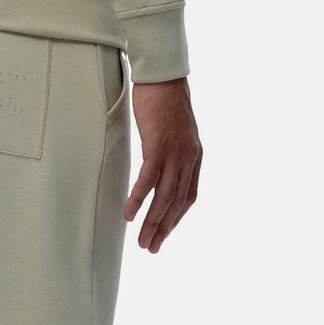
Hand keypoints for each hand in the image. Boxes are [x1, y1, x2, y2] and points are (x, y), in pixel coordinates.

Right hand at [125, 77, 201, 252]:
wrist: (163, 75)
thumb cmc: (163, 101)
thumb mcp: (171, 132)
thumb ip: (170, 152)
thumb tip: (158, 167)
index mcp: (194, 156)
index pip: (188, 197)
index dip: (175, 220)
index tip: (162, 235)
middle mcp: (188, 158)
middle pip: (177, 203)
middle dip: (163, 229)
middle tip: (150, 249)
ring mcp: (175, 153)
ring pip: (165, 197)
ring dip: (152, 223)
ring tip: (142, 242)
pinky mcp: (158, 146)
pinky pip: (148, 180)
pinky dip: (139, 200)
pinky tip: (129, 216)